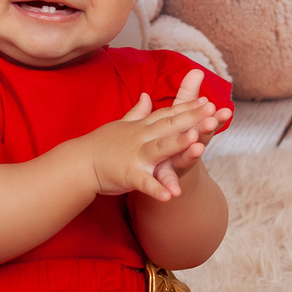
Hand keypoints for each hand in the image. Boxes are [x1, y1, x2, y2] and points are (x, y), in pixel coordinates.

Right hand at [83, 70, 226, 201]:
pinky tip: (172, 196)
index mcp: (141, 127)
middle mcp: (140, 138)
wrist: (79, 163)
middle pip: (169, 126)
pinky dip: (157, 189)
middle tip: (212, 112)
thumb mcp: (121, 125)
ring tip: (197, 143)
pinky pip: (145, 183)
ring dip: (177, 145)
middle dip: (191, 118)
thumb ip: (137, 112)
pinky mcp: (128, 175)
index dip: (188, 107)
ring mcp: (135, 156)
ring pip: (159, 149)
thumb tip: (146, 95)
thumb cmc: (100, 145)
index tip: (207, 101)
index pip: (167, 114)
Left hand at [152, 68, 231, 195]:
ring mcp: (176, 163)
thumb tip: (196, 70)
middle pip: (201, 137)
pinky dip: (169, 187)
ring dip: (192, 154)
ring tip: (197, 148)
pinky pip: (167, 183)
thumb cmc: (175, 140)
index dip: (214, 116)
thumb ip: (187, 96)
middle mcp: (188, 147)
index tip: (225, 109)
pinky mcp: (164, 179)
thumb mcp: (179, 117)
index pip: (205, 120)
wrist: (166, 175)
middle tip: (213, 121)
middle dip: (208, 130)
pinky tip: (172, 193)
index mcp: (191, 130)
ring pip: (186, 159)